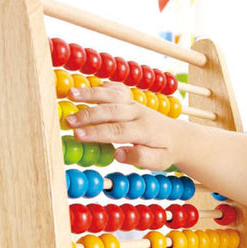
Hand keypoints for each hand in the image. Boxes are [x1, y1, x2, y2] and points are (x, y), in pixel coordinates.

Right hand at [65, 84, 179, 169]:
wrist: (178, 136)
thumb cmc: (165, 152)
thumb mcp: (158, 161)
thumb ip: (140, 158)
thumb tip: (118, 154)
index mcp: (145, 130)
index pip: (118, 131)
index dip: (98, 132)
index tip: (79, 135)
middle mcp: (138, 113)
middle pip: (112, 110)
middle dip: (89, 114)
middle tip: (68, 121)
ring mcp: (134, 104)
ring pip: (112, 95)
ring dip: (90, 94)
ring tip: (70, 94)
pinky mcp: (130, 99)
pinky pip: (116, 89)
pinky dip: (102, 86)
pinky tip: (86, 87)